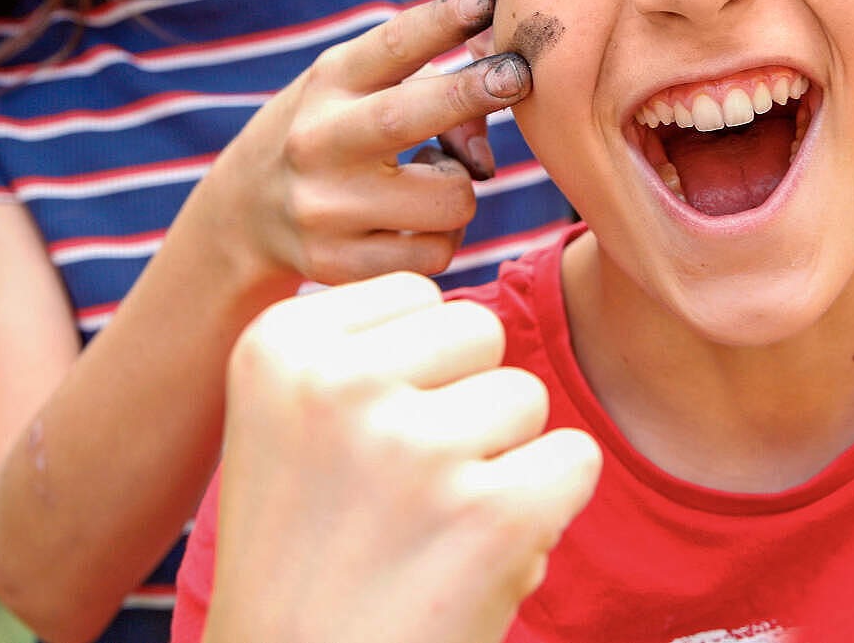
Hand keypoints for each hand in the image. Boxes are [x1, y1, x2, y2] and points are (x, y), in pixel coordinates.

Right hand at [193, 0, 532, 287]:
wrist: (244, 214)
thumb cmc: (329, 133)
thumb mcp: (357, 90)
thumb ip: (428, 91)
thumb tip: (485, 157)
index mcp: (328, 83)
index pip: (391, 45)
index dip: (442, 21)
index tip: (485, 1)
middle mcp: (319, 142)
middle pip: (408, 116)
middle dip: (471, 93)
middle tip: (519, 75)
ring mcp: (326, 209)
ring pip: (450, 197)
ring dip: (460, 186)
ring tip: (426, 180)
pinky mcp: (339, 265)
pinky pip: (438, 252)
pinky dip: (443, 235)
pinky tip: (412, 222)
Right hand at [204, 274, 600, 642]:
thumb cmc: (307, 556)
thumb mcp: (292, 422)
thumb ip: (365, 347)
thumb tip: (469, 299)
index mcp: (279, 345)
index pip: (417, 295)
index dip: (411, 374)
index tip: (353, 449)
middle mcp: (340, 385)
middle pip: (479, 331)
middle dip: (463, 403)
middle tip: (400, 494)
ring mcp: (418, 448)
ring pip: (526, 396)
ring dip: (500, 461)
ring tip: (431, 531)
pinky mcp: (495, 513)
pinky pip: (574, 458)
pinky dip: (545, 509)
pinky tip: (476, 559)